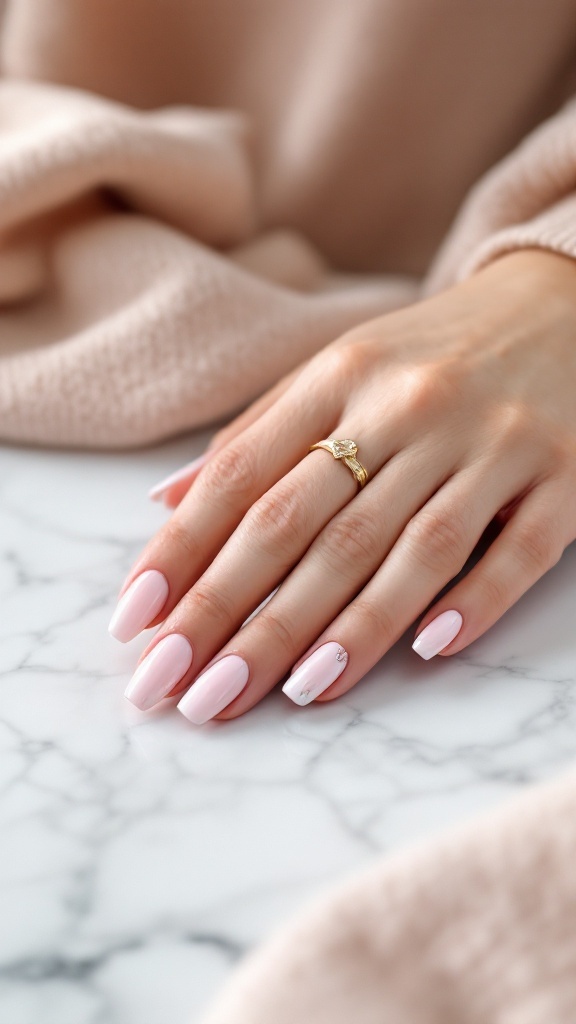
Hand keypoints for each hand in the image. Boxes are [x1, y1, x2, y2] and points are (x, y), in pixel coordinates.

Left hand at [108, 248, 575, 721]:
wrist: (563, 301)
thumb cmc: (432, 352)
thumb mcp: (338, 368)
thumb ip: (256, 434)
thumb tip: (164, 504)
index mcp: (340, 378)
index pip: (242, 477)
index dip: (183, 554)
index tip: (136, 624)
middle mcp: (409, 407)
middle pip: (309, 526)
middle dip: (239, 614)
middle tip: (186, 687)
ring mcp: (492, 442)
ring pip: (408, 547)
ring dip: (344, 627)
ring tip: (286, 691)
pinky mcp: (563, 475)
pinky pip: (515, 549)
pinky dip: (474, 601)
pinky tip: (426, 652)